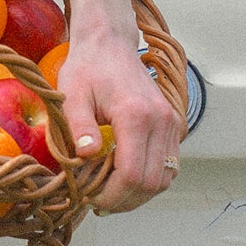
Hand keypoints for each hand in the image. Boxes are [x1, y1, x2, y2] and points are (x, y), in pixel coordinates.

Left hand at [57, 29, 181, 213]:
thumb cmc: (88, 67)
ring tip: (109, 193)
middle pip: (151, 183)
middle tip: (96, 201)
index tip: (90, 198)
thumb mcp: (72, 95)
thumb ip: (79, 126)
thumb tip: (86, 157)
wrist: (110, 44)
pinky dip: (149, 179)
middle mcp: (161, 121)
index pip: (132, 174)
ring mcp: (172, 123)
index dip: (111, 195)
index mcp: (136, 115)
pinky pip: (169, 165)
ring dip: (138, 194)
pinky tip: (124, 178)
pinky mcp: (173, 125)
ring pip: (164, 179)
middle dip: (123, 200)